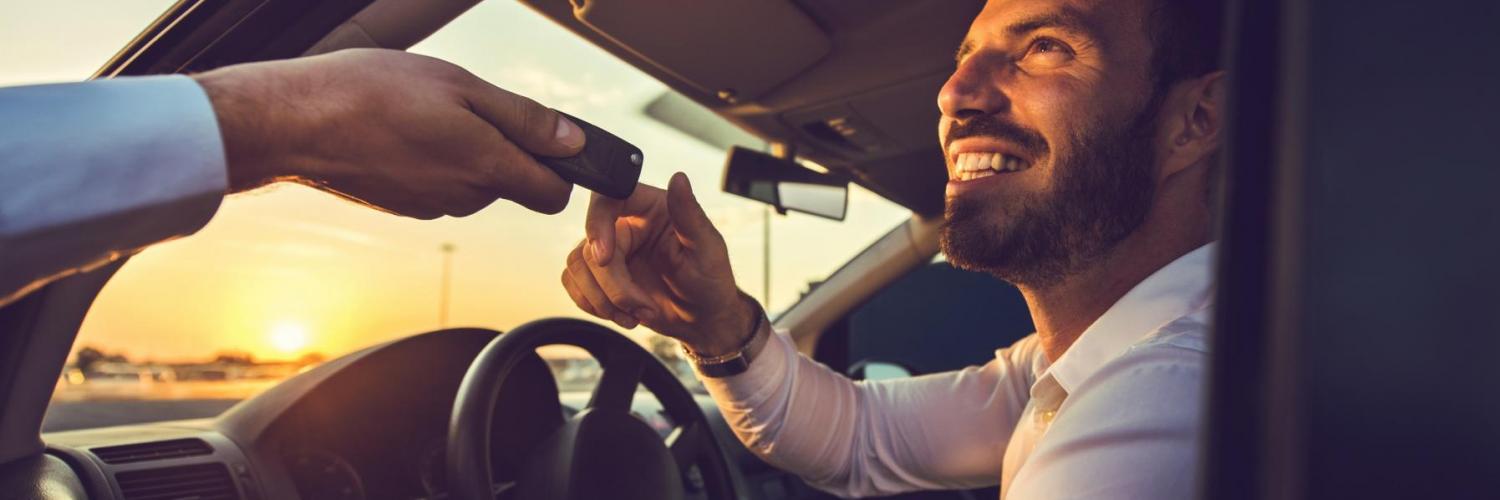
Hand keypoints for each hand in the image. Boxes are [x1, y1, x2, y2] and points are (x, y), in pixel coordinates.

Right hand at [192, 48, 582, 216]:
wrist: (296, 123)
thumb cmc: (373, 93)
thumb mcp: (460, 86)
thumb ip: (523, 119)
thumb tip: (573, 142)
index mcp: (486, 168)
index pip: (553, 195)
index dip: (561, 168)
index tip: (549, 140)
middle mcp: (464, 198)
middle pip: (513, 184)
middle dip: (507, 150)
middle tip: (470, 106)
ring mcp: (432, 206)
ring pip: (475, 183)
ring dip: (468, 152)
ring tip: (428, 113)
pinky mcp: (405, 206)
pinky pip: (441, 185)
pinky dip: (436, 160)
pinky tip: (405, 131)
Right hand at [561, 173, 755, 355]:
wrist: (702, 320)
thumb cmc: (711, 280)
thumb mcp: (707, 248)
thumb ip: (690, 214)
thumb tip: (679, 178)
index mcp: (650, 208)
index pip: (608, 198)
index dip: (597, 225)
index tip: (606, 258)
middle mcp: (626, 224)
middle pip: (590, 245)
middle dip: (613, 285)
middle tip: (640, 306)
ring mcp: (611, 250)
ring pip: (578, 266)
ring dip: (603, 299)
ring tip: (636, 313)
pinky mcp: (600, 276)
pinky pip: (574, 283)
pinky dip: (594, 306)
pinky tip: (623, 315)